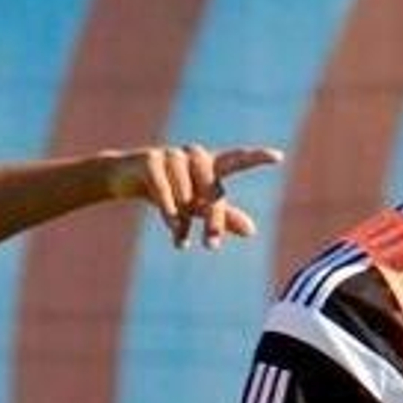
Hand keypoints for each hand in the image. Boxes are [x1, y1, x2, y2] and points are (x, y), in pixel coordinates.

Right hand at [111, 143, 282, 249]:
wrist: (123, 177)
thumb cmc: (168, 190)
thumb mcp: (196, 206)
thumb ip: (223, 216)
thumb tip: (252, 231)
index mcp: (209, 164)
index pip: (236, 160)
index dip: (256, 158)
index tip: (278, 157)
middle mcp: (193, 155)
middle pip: (212, 188)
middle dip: (214, 219)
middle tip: (212, 247)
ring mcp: (172, 155)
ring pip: (187, 193)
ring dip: (184, 219)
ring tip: (179, 239)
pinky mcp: (150, 160)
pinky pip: (164, 191)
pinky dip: (169, 212)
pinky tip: (173, 230)